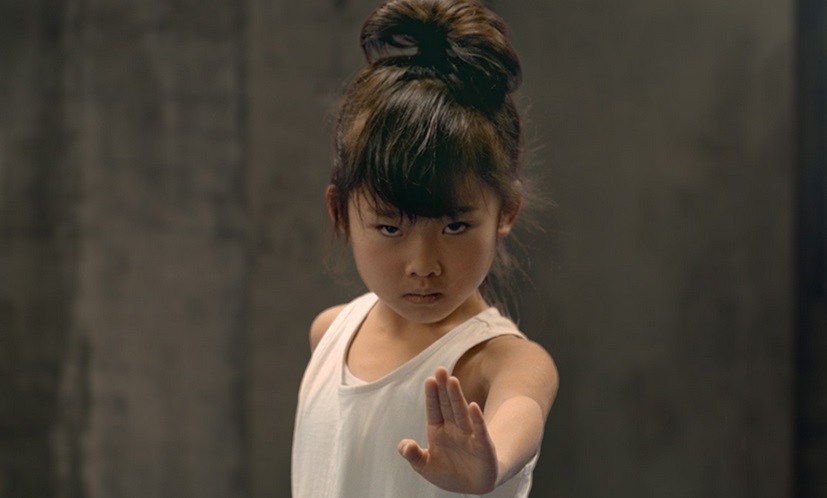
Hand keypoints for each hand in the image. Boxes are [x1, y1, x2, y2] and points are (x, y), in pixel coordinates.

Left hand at [397, 367, 498, 493]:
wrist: (472, 487)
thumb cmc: (448, 472)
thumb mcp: (425, 466)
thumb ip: (413, 455)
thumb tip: (404, 445)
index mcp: (438, 430)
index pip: (434, 409)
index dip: (432, 395)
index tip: (429, 380)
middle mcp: (454, 429)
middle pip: (448, 405)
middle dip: (443, 388)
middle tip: (440, 370)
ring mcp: (469, 436)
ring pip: (461, 413)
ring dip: (457, 397)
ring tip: (452, 381)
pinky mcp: (483, 446)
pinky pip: (479, 431)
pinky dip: (477, 419)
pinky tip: (473, 406)